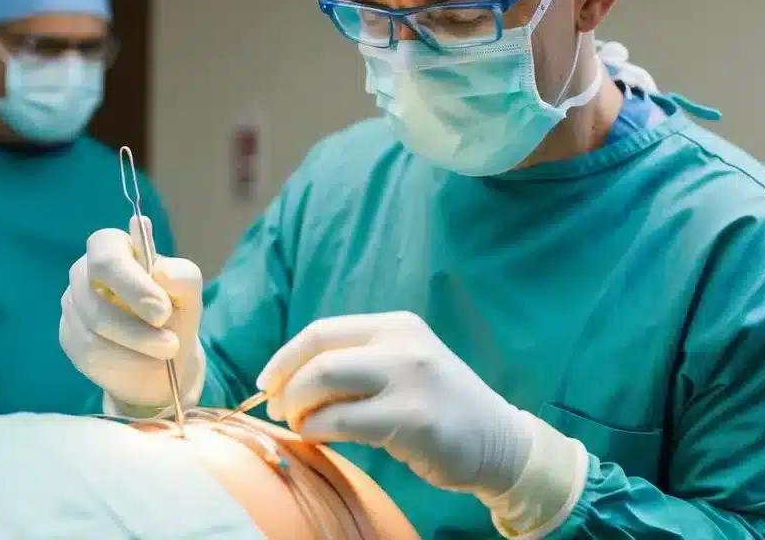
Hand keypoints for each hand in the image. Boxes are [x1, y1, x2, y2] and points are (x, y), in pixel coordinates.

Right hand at [59, 216, 205, 413]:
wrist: (165, 359)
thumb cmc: (175, 314)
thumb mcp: (189, 294)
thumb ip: (183, 277)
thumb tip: (164, 273)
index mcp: (114, 248)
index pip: (105, 251)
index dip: (131, 282)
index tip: (162, 311)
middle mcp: (84, 271)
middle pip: (91, 295)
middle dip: (134, 326)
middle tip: (171, 344)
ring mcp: (72, 304)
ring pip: (92, 329)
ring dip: (135, 346)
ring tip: (167, 353)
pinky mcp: (68, 336)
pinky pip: (89, 352)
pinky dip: (124, 362)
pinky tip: (144, 362)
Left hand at [257, 312, 583, 522]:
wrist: (497, 440)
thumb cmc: (439, 405)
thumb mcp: (404, 366)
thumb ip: (358, 363)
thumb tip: (290, 380)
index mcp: (397, 325)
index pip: (321, 331)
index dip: (284, 358)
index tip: (267, 383)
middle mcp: (403, 343)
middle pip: (317, 356)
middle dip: (286, 387)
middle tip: (279, 412)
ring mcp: (410, 379)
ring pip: (324, 383)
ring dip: (298, 410)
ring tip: (301, 427)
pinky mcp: (413, 419)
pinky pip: (343, 422)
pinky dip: (318, 431)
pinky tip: (321, 438)